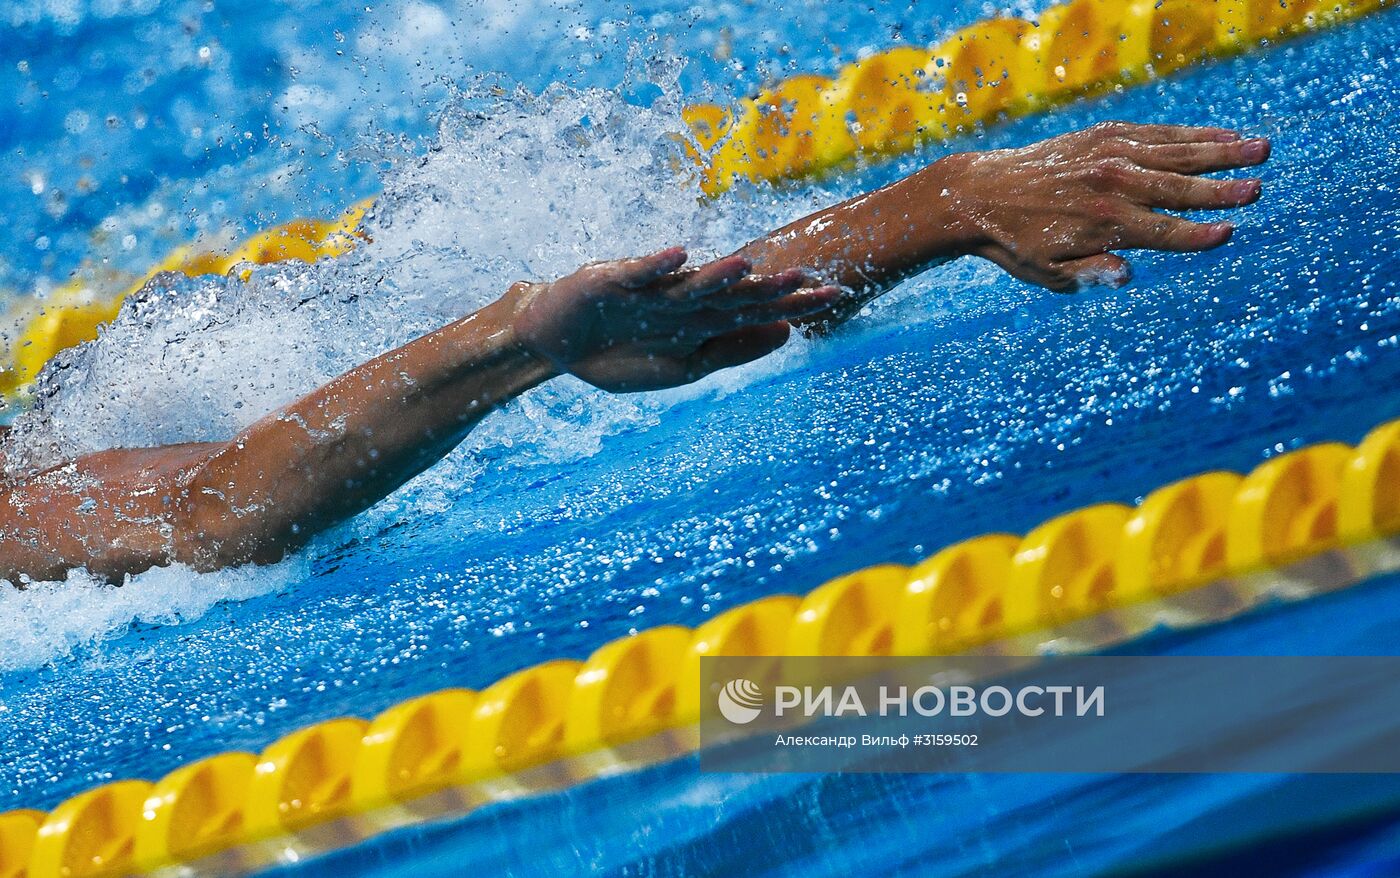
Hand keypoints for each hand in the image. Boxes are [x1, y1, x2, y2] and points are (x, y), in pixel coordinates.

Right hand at [507, 249, 839, 391]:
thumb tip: (788, 331)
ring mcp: (648, 289)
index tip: (834, 295)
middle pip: (731, 293)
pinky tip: (678, 255)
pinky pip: (637, 273)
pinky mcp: (611, 280)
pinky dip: (655, 266)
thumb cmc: (620, 356)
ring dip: (715, 274)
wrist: (556, 345)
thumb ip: (732, 349)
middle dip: (766, 286)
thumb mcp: (683, 366)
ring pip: (688, 283)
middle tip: (806, 274)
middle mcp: (682, 299)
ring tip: (746, 265)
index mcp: (702, 320)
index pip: (755, 309)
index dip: (792, 302)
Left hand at [938, 121, 1270, 290]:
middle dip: (1222, 189)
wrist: (980, 193)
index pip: (1164, 233)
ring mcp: (1109, 154)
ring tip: (1259, 149)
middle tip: (1259, 187)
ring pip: (1176, 153)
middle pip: (1179, 189)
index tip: (1230, 233)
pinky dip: (1189, 134)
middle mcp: (1111, 185)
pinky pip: (1156, 133)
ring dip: (1219, 152)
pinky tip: (1219, 136)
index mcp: (1102, 225)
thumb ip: (1090, 274)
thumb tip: (1127, 275)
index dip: (1198, 235)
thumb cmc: (1015, 242)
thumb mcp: (1048, 273)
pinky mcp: (1103, 135)